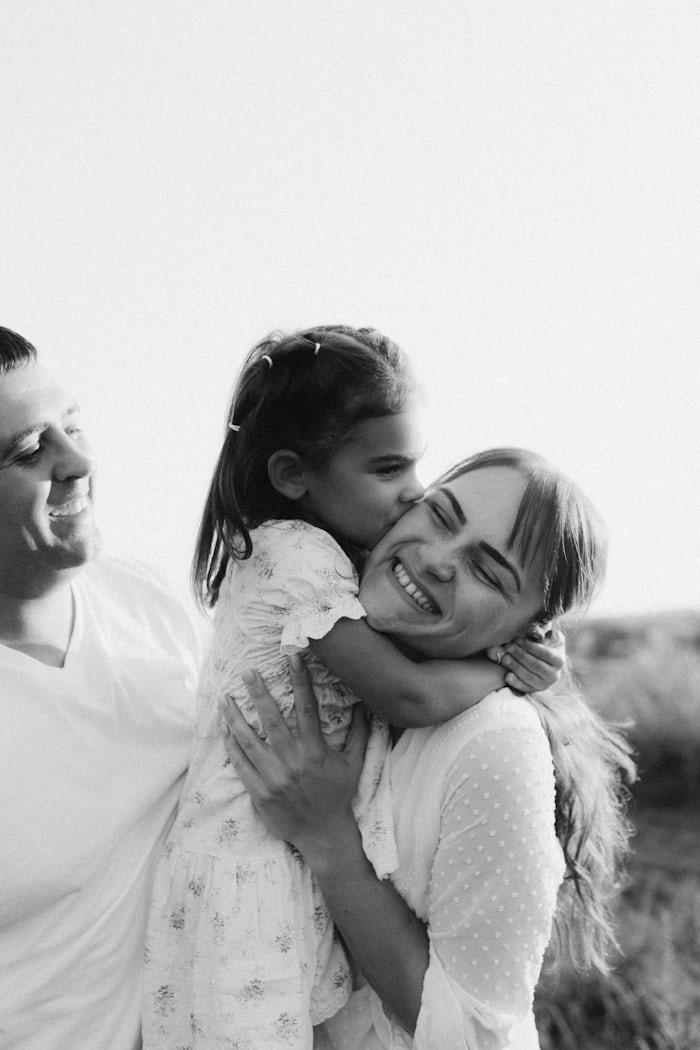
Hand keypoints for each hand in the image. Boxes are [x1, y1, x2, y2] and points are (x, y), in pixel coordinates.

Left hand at [220, 656, 368, 853]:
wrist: (324, 835)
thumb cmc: (339, 796)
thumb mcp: (354, 763)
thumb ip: (359, 732)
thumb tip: (364, 703)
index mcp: (314, 750)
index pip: (306, 707)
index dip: (300, 680)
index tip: (292, 658)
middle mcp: (292, 761)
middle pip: (271, 719)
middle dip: (258, 692)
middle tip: (248, 671)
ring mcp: (273, 777)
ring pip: (248, 740)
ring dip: (235, 717)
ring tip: (225, 698)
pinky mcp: (259, 793)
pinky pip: (240, 764)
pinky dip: (231, 745)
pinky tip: (224, 729)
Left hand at [486, 626, 565, 693]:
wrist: (543, 662)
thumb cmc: (544, 645)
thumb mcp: (549, 638)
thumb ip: (546, 633)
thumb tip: (538, 632)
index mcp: (559, 660)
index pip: (545, 653)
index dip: (531, 646)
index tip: (518, 639)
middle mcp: (554, 675)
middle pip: (536, 665)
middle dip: (521, 655)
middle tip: (508, 646)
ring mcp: (544, 684)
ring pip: (529, 677)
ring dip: (516, 667)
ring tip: (505, 658)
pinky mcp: (534, 690)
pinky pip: (524, 688)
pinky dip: (515, 682)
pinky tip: (507, 676)